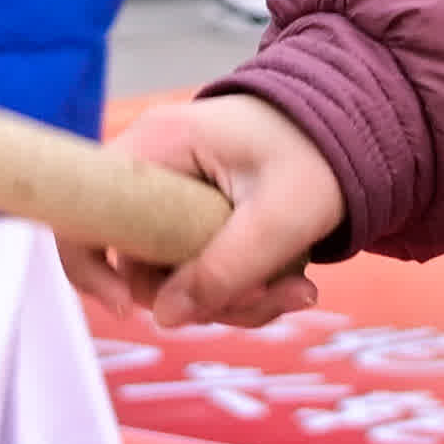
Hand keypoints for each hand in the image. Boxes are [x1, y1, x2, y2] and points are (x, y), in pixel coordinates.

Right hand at [82, 92, 346, 328]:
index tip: (132, 307)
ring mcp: (175, 193)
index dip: (89, 267)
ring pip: (174, 275)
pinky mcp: (199, 214)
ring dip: (233, 300)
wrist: (359, 124)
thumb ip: (225, 270)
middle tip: (264, 300)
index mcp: (158, 147)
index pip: (84, 210)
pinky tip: (292, 283)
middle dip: (200, 298)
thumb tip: (166, 319)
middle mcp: (155, 168)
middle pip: (138, 262)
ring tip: (297, 290)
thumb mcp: (279, 219)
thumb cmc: (320, 155)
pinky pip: (201, 268)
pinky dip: (242, 288)